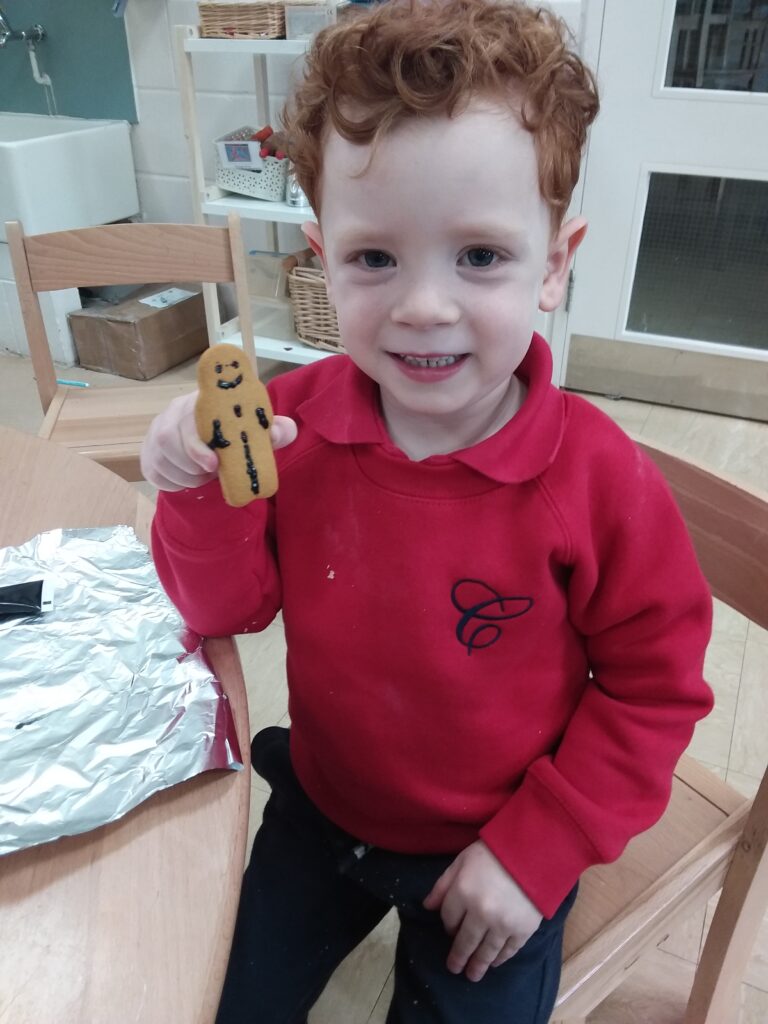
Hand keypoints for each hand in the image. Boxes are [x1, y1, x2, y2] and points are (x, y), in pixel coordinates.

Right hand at [140, 390, 297, 491]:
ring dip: (186, 475)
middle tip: (214, 474)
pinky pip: (155, 472)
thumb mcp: (258, 433)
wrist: (211, 446)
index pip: (189, 413)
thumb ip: (275, 430)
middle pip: (168, 438)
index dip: (196, 442)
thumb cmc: (235, 434)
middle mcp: (173, 412)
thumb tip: (282, 430)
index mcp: (201, 401)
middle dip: (193, 464)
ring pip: (161, 457)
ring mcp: (156, 432)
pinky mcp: (149, 454)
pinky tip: (190, 479)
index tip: (213, 464)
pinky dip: (175, 482)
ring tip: (205, 476)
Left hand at [422, 840, 541, 981]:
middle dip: (458, 957)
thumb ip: (443, 885)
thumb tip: (427, 907)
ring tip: (472, 975)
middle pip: (465, 941)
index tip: (451, 928)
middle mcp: (480, 913)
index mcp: (463, 893)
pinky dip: (500, 959)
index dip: (448, 925)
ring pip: (486, 951)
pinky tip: (495, 962)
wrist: (533, 852)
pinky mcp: (523, 930)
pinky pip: (508, 950)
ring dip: (478, 965)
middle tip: (454, 968)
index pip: (448, 919)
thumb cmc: (493, 852)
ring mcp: (503, 924)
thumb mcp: (462, 861)